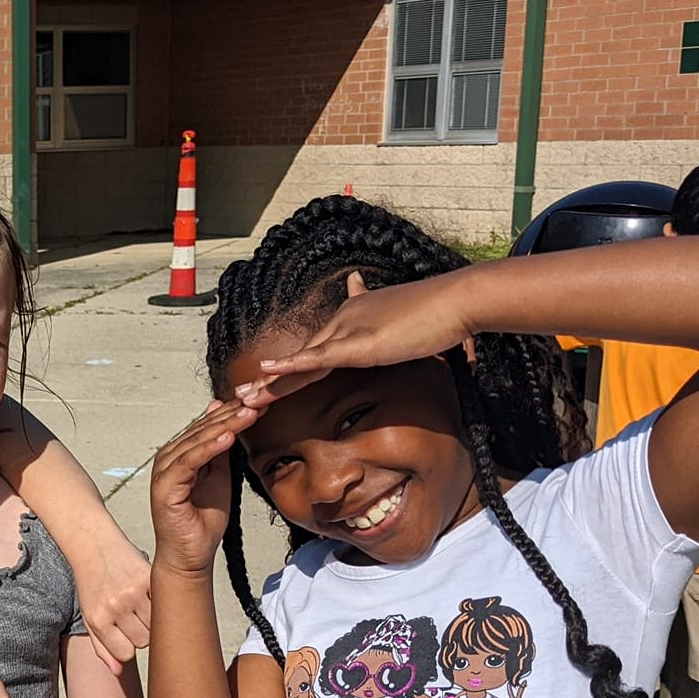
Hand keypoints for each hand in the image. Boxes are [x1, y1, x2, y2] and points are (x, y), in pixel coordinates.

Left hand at [75, 544, 151, 672]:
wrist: (95, 545)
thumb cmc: (92, 584)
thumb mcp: (90, 618)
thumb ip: (102, 648)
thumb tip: (119, 673)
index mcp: (99, 620)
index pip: (127, 653)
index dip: (129, 646)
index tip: (125, 632)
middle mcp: (116, 606)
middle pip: (145, 640)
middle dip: (141, 632)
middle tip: (133, 614)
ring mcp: (134, 591)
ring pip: (158, 624)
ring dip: (153, 617)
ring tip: (141, 601)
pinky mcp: (149, 577)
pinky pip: (165, 602)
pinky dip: (161, 599)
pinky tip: (148, 591)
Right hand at [149, 399, 259, 578]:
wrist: (190, 556)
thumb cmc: (203, 521)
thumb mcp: (219, 477)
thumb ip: (221, 450)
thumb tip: (227, 419)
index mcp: (181, 453)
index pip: (209, 426)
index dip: (234, 412)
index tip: (261, 399)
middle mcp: (169, 457)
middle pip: (203, 429)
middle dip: (233, 414)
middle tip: (260, 398)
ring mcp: (164, 470)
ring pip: (197, 441)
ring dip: (226, 425)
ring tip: (250, 413)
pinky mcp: (164, 485)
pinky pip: (190, 461)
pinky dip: (209, 448)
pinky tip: (229, 438)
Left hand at [237, 270, 473, 405]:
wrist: (457, 301)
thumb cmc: (437, 315)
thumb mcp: (403, 320)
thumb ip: (384, 322)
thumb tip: (367, 299)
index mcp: (353, 319)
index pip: (315, 351)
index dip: (290, 371)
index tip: (267, 385)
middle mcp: (344, 320)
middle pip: (300, 357)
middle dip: (270, 381)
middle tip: (241, 397)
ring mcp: (349, 330)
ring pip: (301, 360)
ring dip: (272, 382)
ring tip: (244, 398)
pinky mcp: (359, 342)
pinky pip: (318, 357)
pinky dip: (292, 366)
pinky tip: (269, 371)